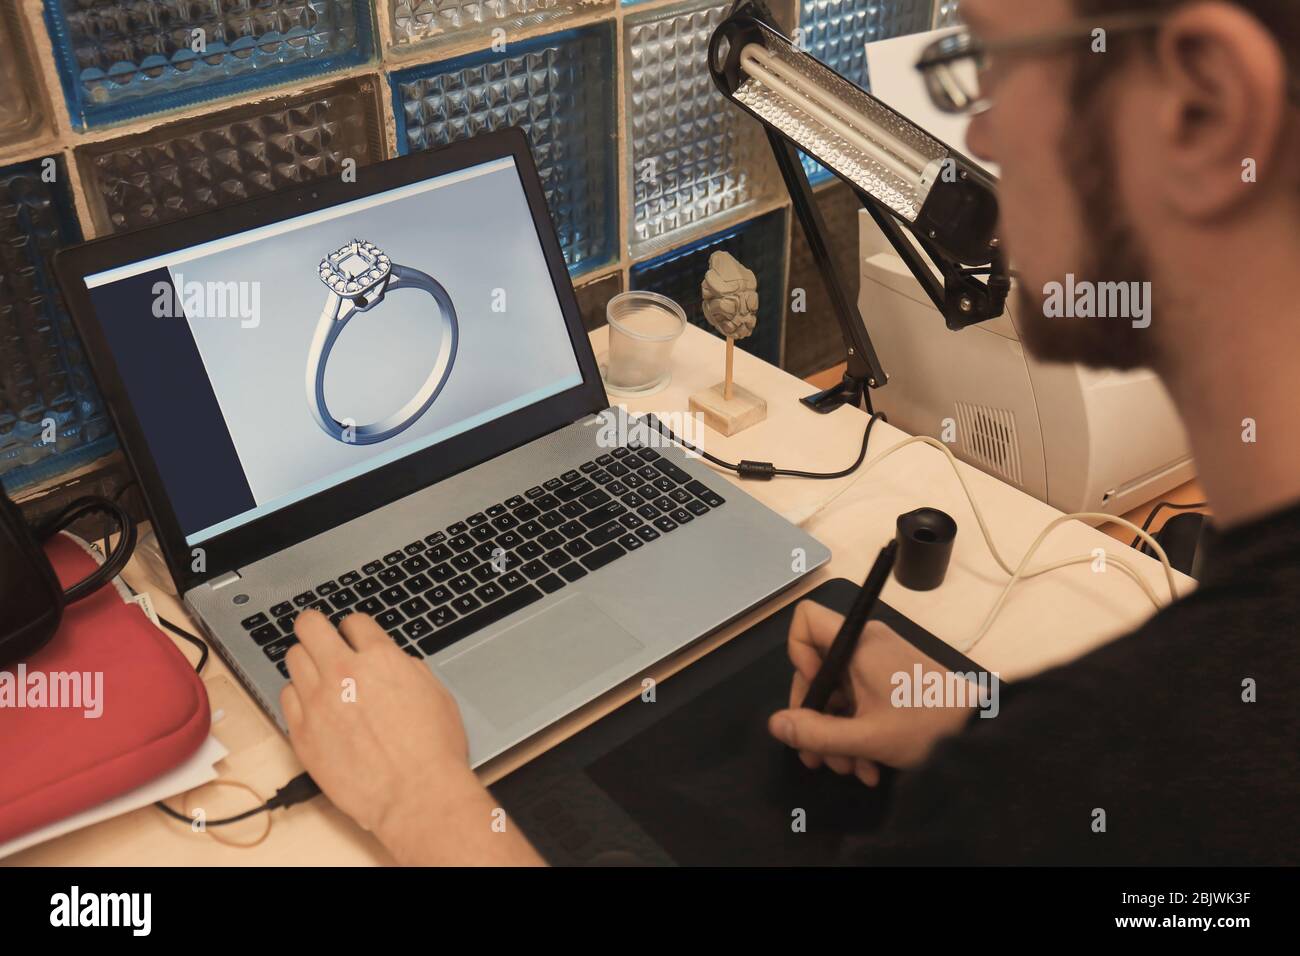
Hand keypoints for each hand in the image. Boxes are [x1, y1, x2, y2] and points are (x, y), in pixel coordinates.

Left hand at [280, 610, 542, 864]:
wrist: (415, 794)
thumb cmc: (433, 750)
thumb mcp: (435, 694)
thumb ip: (407, 670)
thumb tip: (394, 665)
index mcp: (381, 659)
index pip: (354, 622)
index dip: (355, 630)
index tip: (354, 639)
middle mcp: (344, 673)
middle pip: (310, 626)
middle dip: (316, 628)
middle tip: (320, 638)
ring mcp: (318, 702)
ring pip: (293, 658)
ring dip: (307, 662)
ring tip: (317, 675)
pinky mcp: (301, 732)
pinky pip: (286, 697)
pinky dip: (298, 697)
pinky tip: (313, 706)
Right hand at [768, 601, 975, 786]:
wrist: (982, 731)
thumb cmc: (927, 725)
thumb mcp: (866, 737)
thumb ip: (815, 732)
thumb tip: (776, 725)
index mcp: (858, 643)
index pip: (805, 621)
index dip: (797, 655)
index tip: (813, 693)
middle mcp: (866, 645)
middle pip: (817, 669)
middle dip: (817, 717)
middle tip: (820, 757)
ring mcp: (880, 663)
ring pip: (838, 693)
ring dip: (838, 734)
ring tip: (852, 769)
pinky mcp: (892, 681)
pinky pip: (859, 700)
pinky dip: (858, 731)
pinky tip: (869, 766)